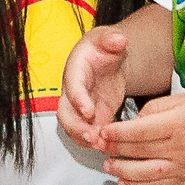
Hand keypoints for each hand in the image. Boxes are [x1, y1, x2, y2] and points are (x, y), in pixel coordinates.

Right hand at [57, 26, 131, 153]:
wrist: (105, 59)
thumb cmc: (102, 47)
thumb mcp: (107, 38)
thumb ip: (112, 39)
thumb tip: (118, 40)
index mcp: (75, 69)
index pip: (73, 86)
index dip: (79, 100)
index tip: (88, 111)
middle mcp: (72, 90)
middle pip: (65, 113)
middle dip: (76, 127)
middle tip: (92, 137)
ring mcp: (80, 106)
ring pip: (73, 127)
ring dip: (84, 138)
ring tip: (101, 146)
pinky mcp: (91, 117)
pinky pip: (87, 132)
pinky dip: (95, 141)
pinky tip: (107, 146)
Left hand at [96, 92, 184, 184]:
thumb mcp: (182, 100)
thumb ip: (155, 109)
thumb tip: (132, 123)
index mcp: (177, 124)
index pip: (139, 131)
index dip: (116, 133)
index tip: (100, 132)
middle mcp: (179, 148)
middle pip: (139, 152)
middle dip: (114, 150)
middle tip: (97, 147)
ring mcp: (183, 167)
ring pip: (145, 174)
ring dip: (122, 172)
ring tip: (108, 166)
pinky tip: (123, 183)